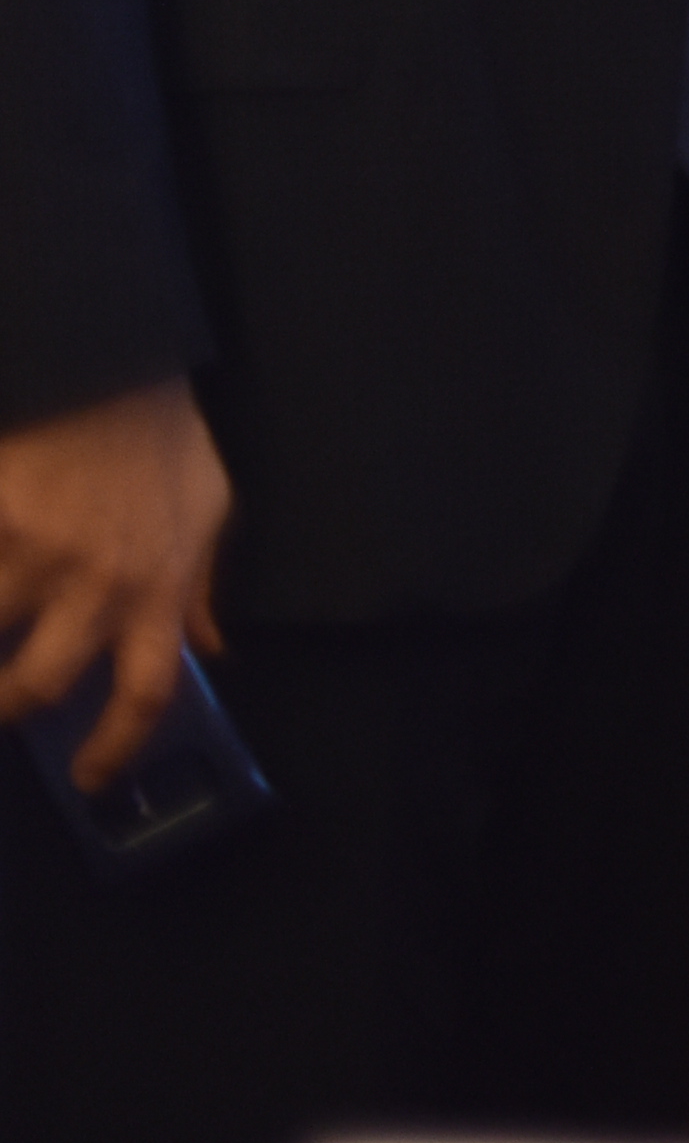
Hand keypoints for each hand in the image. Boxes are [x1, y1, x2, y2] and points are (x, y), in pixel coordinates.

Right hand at [0, 382, 225, 777]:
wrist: (105, 364)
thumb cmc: (157, 436)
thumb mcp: (206, 509)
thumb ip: (200, 585)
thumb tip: (212, 648)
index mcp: (158, 585)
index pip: (146, 691)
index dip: (116, 747)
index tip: (91, 778)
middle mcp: (98, 583)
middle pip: (36, 687)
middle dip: (4, 713)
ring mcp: (34, 556)